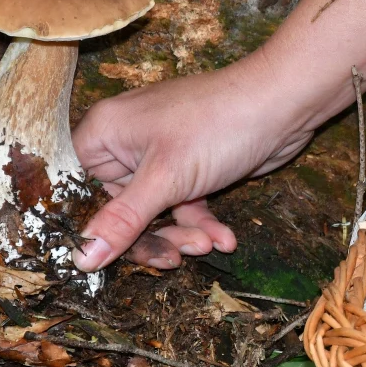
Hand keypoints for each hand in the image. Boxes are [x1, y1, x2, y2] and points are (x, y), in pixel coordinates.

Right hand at [70, 0, 365, 271]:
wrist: (285, 104)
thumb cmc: (220, 125)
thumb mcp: (166, 179)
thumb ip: (123, 221)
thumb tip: (81, 258)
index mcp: (105, 132)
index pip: (82, 192)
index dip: (97, 229)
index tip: (114, 261)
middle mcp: (128, 140)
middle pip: (122, 208)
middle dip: (153, 236)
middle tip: (177, 257)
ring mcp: (162, 153)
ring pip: (157, 211)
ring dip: (183, 233)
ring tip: (208, 245)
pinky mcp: (193, 165)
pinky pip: (185, 203)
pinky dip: (203, 221)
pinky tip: (225, 238)